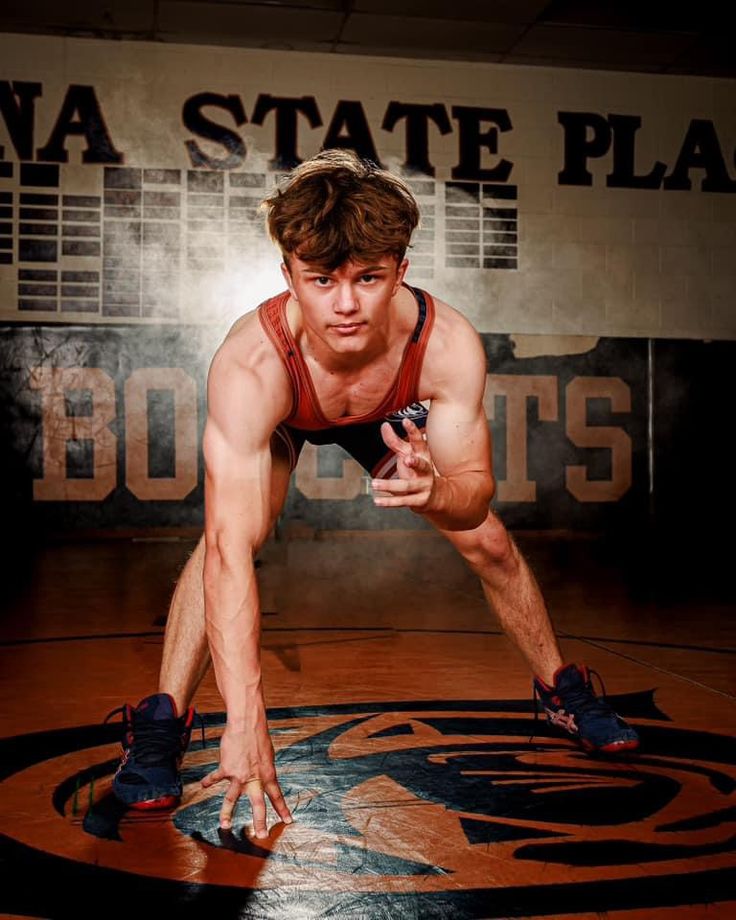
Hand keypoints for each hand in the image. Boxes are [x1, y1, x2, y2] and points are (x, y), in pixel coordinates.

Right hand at [201, 720, 292, 836]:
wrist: (246, 725)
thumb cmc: (259, 737)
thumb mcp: (268, 756)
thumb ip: (264, 770)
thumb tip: (261, 778)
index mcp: (268, 775)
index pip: (277, 796)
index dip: (283, 809)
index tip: (288, 821)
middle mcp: (254, 779)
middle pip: (258, 805)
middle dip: (260, 822)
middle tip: (262, 836)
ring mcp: (239, 776)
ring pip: (232, 799)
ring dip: (227, 814)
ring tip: (225, 825)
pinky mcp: (226, 769)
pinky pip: (215, 778)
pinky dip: (209, 781)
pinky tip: (203, 785)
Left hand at [371, 418, 436, 510]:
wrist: (435, 496)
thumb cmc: (418, 471)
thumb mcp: (408, 454)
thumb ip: (395, 441)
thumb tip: (384, 425)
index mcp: (423, 455)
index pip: (419, 441)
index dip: (413, 431)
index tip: (405, 421)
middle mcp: (426, 471)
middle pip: (422, 466)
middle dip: (415, 463)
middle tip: (406, 459)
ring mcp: (424, 486)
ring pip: (407, 486)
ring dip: (390, 486)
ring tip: (375, 483)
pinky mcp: (419, 500)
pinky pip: (403, 501)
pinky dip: (389, 502)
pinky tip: (377, 501)